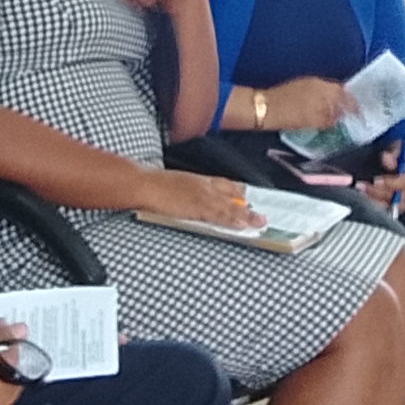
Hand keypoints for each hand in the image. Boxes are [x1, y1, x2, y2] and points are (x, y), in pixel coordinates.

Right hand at [143, 169, 265, 228]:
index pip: (225, 185)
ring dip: (246, 215)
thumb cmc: (154, 186)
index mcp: (199, 180)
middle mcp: (204, 185)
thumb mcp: (176, 187)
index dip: (239, 194)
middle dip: (247, 206)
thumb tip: (193, 203)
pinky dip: (233, 219)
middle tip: (261, 216)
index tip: (249, 202)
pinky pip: (220, 214)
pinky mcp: (198, 206)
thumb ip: (188, 193)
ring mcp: (203, 195)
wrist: (143, 184)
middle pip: (233, 194)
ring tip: (260, 223)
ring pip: (230, 206)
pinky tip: (243, 224)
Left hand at [259, 76, 357, 131]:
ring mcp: (307, 83)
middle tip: (351, 114)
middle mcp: (317, 82)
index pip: (345, 94)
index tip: (359, 114)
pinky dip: (324, 100)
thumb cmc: (289, 115)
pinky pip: (318, 92)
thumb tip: (341, 117)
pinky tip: (322, 109)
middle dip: (346, 101)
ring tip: (338, 113)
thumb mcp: (312, 120)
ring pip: (327, 90)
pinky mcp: (298, 87)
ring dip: (335, 100)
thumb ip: (329, 118)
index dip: (353, 105)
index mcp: (323, 88)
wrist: (264, 108)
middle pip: (338, 90)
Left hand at [362, 140, 404, 212]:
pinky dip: (373, 204)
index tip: (376, 181)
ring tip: (360, 190)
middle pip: (396, 197)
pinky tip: (363, 197)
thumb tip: (386, 158)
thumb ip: (392, 154)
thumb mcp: (399, 150)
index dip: (390, 183)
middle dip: (377, 192)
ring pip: (388, 205)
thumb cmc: (402, 157)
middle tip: (361, 185)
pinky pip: (385, 209)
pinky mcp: (397, 208)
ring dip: (373, 199)